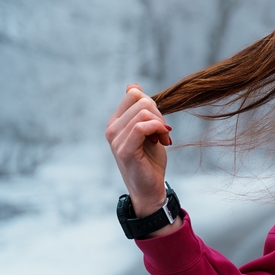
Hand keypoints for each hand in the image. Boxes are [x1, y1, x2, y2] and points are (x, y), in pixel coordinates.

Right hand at [105, 84, 174, 221]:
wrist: (150, 188)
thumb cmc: (150, 160)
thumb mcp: (148, 130)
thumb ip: (142, 111)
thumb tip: (132, 86)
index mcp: (116, 122)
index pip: (134, 94)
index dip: (153, 104)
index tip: (159, 122)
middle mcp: (111, 128)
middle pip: (141, 101)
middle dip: (159, 114)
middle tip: (163, 132)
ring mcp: (116, 139)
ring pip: (144, 113)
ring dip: (161, 124)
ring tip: (163, 139)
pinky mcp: (125, 150)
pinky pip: (142, 127)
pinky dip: (158, 130)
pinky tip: (163, 142)